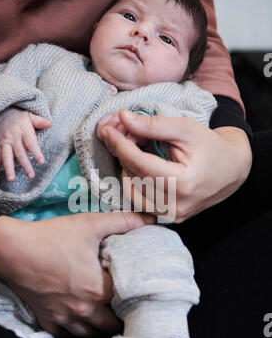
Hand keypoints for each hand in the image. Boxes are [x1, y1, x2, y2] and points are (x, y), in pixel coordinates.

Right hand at [0, 107, 52, 180]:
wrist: (3, 114)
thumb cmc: (20, 117)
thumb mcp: (30, 116)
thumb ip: (40, 121)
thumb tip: (51, 123)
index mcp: (23, 131)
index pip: (30, 143)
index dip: (36, 152)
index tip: (41, 162)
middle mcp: (14, 138)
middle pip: (19, 153)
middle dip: (25, 165)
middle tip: (31, 175)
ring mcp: (5, 143)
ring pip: (7, 156)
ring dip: (8, 168)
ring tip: (11, 179)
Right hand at [0, 211, 153, 336]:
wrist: (12, 250)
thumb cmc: (52, 237)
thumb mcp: (90, 224)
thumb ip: (124, 221)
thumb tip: (152, 218)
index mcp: (98, 289)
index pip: (128, 301)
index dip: (136, 296)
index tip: (140, 292)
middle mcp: (83, 309)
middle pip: (111, 325)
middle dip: (120, 316)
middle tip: (125, 305)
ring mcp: (64, 318)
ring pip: (90, 334)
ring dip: (99, 326)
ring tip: (104, 314)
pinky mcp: (47, 319)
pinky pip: (66, 334)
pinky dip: (74, 329)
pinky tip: (77, 318)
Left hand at [98, 110, 251, 222]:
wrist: (230, 170)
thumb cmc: (210, 146)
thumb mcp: (185, 129)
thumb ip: (153, 125)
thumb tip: (123, 118)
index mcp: (183, 183)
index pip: (139, 164)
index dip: (120, 145)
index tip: (107, 130)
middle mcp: (176, 205)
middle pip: (134, 176)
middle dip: (122, 153)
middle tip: (122, 133)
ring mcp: (172, 216)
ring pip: (132, 192)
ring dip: (126, 168)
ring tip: (133, 149)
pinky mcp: (169, 219)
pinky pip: (140, 202)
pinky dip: (134, 183)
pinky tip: (138, 167)